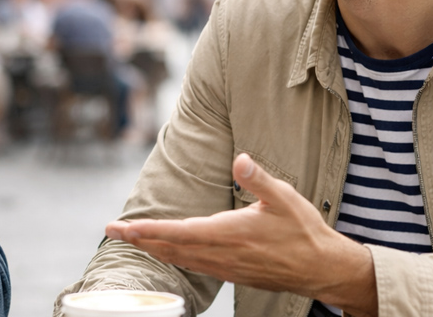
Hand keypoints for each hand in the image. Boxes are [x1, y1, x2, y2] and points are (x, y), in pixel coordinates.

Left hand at [104, 154, 376, 314]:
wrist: (323, 269)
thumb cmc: (304, 231)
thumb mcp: (285, 197)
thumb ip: (258, 178)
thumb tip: (239, 159)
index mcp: (229, 233)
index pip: (177, 232)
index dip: (147, 230)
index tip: (122, 228)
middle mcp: (222, 254)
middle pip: (169, 248)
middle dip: (138, 240)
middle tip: (110, 232)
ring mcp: (225, 267)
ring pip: (179, 259)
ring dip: (152, 249)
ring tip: (130, 239)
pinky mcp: (232, 273)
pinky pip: (193, 267)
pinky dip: (172, 258)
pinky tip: (165, 253)